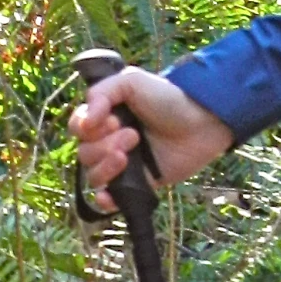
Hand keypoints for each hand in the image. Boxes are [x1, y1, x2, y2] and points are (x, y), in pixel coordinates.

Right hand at [68, 65, 233, 209]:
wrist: (203, 121)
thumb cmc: (168, 98)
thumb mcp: (132, 81)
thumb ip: (102, 92)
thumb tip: (85, 121)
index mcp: (104, 117)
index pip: (77, 127)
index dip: (87, 127)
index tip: (112, 120)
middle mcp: (109, 141)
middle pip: (84, 152)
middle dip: (104, 145)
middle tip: (133, 135)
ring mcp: (123, 164)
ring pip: (93, 175)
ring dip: (106, 166)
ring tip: (129, 155)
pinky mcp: (137, 184)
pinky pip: (111, 198)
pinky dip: (104, 200)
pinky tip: (108, 195)